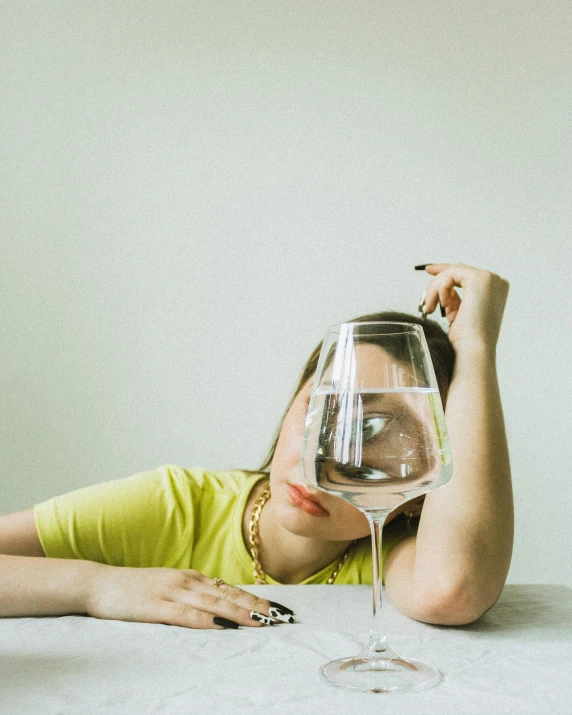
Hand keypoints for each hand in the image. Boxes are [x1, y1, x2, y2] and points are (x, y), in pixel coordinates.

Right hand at [86, 564, 292, 628]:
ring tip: (262, 622)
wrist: (99, 583)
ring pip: (213, 604)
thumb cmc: (135, 590)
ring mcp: (172, 591)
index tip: (278, 609)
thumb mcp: (169, 587)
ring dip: (240, 613)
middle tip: (281, 617)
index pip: (230, 589)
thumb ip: (192, 595)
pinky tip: (222, 627)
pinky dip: (207, 620)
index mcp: (192, 577)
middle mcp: (187, 581)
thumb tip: (219, 606)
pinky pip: (186, 614)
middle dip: (257, 607)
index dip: (255, 599)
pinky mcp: (156, 606)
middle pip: (228, 595)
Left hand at [421, 263, 509, 353]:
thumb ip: (457, 300)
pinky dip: (440, 289)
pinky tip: (443, 305)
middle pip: (458, 271)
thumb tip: (446, 293)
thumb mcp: (461, 314)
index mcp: (496, 290)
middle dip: (438, 282)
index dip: (446, 272)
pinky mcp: (478, 278)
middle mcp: (496, 282)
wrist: (473, 349)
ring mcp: (489, 278)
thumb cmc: (466, 339)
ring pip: (451, 273)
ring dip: (435, 291)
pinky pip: (449, 275)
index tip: (429, 271)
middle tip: (425, 295)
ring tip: (430, 308)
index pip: (467, 274)